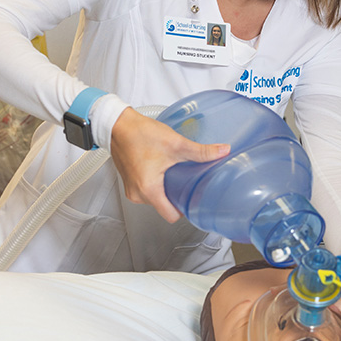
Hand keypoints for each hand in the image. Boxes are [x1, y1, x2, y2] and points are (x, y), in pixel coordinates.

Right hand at [110, 107, 229, 221]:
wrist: (118, 124)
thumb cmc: (139, 134)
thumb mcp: (175, 144)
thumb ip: (200, 151)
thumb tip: (222, 151)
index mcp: (149, 190)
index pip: (171, 216)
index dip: (185, 209)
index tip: (194, 199)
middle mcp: (137, 194)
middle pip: (164, 206)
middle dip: (177, 196)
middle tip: (188, 181)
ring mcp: (132, 188)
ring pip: (156, 198)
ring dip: (166, 188)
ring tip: (174, 172)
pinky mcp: (130, 181)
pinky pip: (148, 189)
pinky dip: (156, 182)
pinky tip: (163, 168)